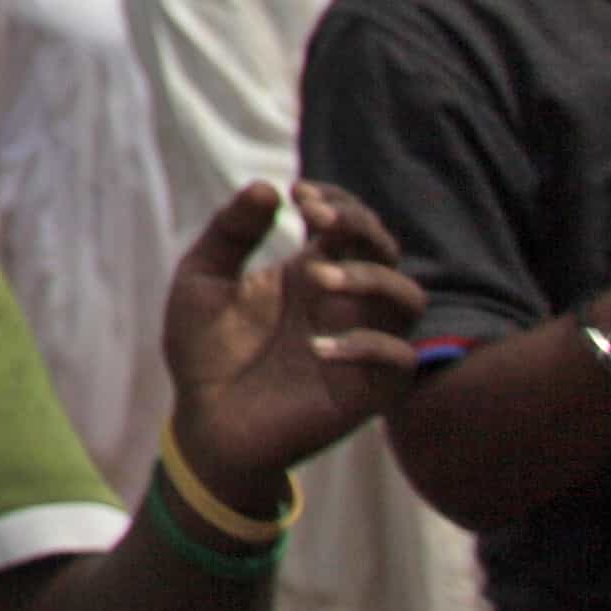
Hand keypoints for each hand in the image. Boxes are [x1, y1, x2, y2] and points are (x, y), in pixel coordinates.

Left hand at [162, 179, 428, 497]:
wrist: (203, 422)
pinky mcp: (365, 391)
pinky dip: (369, 345)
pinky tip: (317, 346)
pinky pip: (400, 361)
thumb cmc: (204, 350)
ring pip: (409, 299)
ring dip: (371, 279)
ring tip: (317, 278)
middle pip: (388, 251)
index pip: (351, 225)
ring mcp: (358, 344)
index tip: (302, 194)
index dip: (339, 202)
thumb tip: (267, 188)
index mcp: (309, 273)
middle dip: (361, 225)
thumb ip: (230, 233)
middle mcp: (343, 304)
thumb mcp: (201, 281)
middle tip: (316, 218)